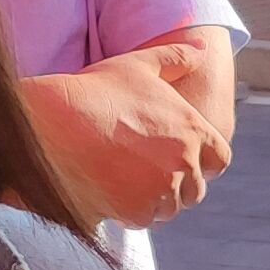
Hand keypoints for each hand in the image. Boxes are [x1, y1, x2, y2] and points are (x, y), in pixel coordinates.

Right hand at [38, 39, 232, 226]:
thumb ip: (175, 57)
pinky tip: (110, 191)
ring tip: (125, 180)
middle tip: (147, 172)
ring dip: (153, 200)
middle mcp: (183, 164)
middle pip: (195, 190)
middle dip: (177, 184)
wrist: (50, 125)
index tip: (182, 159)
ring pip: (168, 208)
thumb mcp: (137, 66)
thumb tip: (201, 49)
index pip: (219, 160)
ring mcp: (160, 191)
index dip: (203, 162)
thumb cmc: (93, 91)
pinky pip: (142, 220)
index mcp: (192, 131)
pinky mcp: (135, 212)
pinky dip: (130, 211)